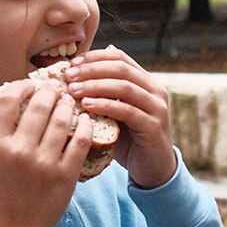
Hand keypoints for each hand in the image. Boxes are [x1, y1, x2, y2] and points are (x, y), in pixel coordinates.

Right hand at [0, 79, 92, 226]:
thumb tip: (15, 103)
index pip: (7, 99)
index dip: (20, 85)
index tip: (28, 84)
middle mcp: (19, 150)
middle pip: (39, 104)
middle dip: (49, 91)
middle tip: (55, 89)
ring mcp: (44, 163)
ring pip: (62, 119)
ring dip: (67, 105)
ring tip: (69, 102)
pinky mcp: (66, 174)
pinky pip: (80, 140)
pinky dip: (84, 125)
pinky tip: (85, 120)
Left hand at [64, 46, 176, 188]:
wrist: (152, 169)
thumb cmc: (129, 140)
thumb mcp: (115, 113)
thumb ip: (102, 95)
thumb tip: (71, 77)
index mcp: (146, 81)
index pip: (119, 57)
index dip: (94, 57)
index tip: (71, 64)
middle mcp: (155, 90)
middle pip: (121, 68)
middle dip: (91, 70)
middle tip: (68, 76)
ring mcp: (157, 107)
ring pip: (124, 87)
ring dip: (95, 86)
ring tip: (73, 90)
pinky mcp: (154, 126)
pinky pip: (127, 111)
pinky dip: (105, 106)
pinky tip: (87, 106)